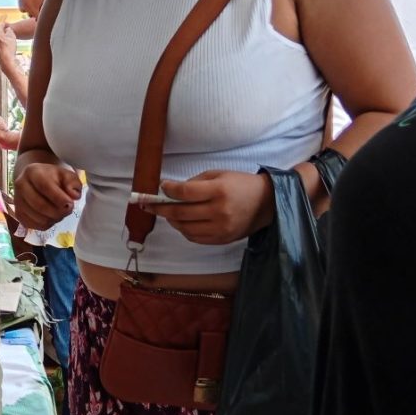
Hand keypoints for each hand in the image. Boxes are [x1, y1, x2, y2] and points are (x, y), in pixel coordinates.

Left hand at [0, 26, 17, 67]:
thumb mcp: (12, 36)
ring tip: (5, 38)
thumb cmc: (9, 47)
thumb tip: (7, 29)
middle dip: (1, 30)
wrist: (6, 59)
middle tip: (6, 30)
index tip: (8, 25)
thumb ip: (9, 30)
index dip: (5, 24)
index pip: (0, 25)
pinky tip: (3, 44)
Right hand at [13, 161, 80, 231]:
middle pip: (40, 205)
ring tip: (60, 211)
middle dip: (58, 211)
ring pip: (39, 218)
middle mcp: (20, 186)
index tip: (71, 203)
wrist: (37, 181)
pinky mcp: (18, 215)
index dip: (59, 198)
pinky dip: (48, 224)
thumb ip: (73, 183)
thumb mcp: (67, 175)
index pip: (44, 187)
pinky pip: (36, 226)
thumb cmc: (54, 177)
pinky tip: (52, 216)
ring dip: (54, 219)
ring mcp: (17, 201)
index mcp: (32, 172)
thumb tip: (74, 196)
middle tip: (68, 209)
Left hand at [142, 170, 270, 244]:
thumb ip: (195, 183)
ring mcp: (221, 228)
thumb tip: (171, 191)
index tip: (162, 187)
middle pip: (180, 213)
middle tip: (148, 204)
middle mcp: (219, 212)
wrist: (267, 204)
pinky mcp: (222, 239)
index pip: (185, 193)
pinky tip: (181, 222)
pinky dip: (184, 230)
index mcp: (219, 191)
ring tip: (167, 213)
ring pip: (184, 228)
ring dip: (171, 220)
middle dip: (160, 208)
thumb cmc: (240, 184)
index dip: (168, 190)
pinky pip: (194, 238)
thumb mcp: (219, 175)